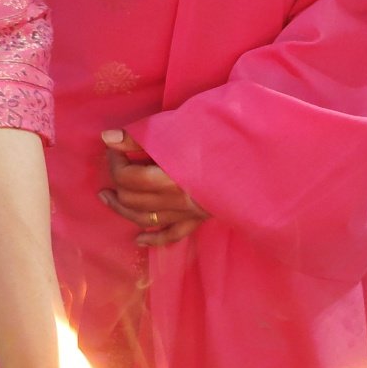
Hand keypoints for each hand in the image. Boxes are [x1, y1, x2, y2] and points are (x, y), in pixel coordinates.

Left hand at [99, 129, 209, 248]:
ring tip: (107, 198)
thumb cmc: (221, 135)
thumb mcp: (181, 127)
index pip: (128, 177)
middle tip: (112, 166)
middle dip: (116, 183)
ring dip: (122, 210)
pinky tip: (139, 239)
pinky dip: (154, 240)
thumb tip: (107, 138)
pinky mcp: (200, 218)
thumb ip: (142, 136)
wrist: (259, 156)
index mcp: (172, 176)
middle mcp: (178, 198)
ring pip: (145, 220)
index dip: (115, 160)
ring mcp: (189, 211)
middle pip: (133, 199)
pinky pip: (173, 235)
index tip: (115, 146)